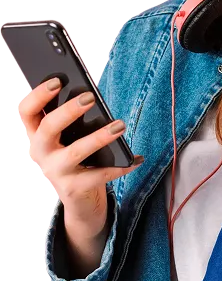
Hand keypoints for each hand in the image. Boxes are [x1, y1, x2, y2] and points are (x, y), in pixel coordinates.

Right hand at [18, 78, 143, 232]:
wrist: (80, 199)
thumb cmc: (78, 159)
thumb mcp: (71, 139)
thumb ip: (74, 121)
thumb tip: (92, 97)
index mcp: (37, 135)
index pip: (27, 111)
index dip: (39, 95)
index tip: (58, 81)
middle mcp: (41, 153)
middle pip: (48, 127)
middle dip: (69, 111)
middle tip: (90, 97)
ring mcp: (55, 172)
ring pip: (76, 151)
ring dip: (100, 137)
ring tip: (120, 125)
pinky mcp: (72, 188)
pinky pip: (99, 175)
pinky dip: (120, 166)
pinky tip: (136, 160)